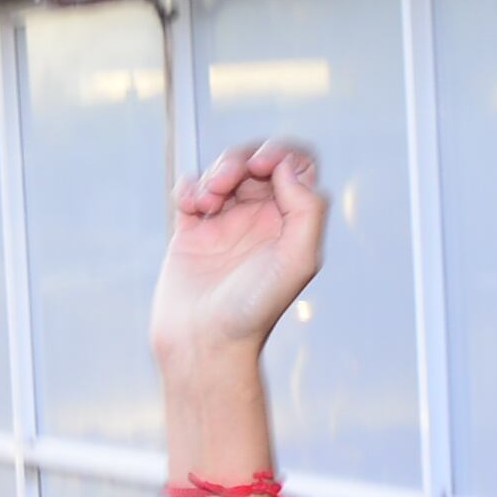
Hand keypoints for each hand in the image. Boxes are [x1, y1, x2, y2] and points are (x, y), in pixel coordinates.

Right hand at [149, 140, 329, 377]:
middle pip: (258, 162)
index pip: (297, 167)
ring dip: (214, 173)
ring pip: (224, 171)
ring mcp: (225, 223)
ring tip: (207, 199)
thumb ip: (307, 209)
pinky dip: (189, 186)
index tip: (263, 167)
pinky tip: (190, 206)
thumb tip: (288, 169)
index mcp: (291, 224)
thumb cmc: (253, 312)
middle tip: (229, 181)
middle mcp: (261, 220)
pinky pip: (191, 189)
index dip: (281, 154)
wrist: (204, 342)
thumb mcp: (299, 260)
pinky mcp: (192, 231)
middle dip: (242, 160)